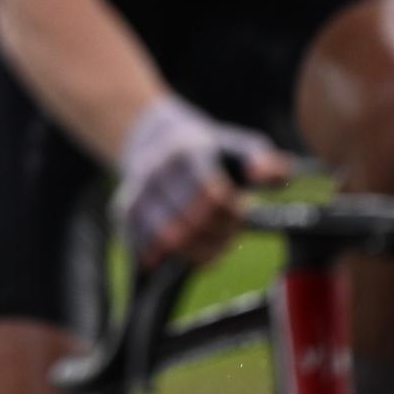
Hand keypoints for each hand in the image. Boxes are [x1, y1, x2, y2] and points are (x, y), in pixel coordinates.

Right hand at [114, 97, 290, 266]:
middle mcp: (155, 170)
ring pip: (166, 239)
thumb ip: (265, 162)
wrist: (152, 135)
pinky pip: (145, 245)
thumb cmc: (209, 150)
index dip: (232, 214)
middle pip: (190, 222)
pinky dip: (170, 258)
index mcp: (186, 152)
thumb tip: (271, 173)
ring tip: (214, 247)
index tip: (240, 212)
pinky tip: (188, 255)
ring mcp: (135, 191)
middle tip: (230, 233)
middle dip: (218, 236)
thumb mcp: (241, 146)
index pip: (211, 195)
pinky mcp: (123, 210)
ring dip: (197, 252)